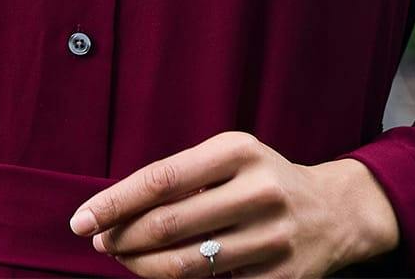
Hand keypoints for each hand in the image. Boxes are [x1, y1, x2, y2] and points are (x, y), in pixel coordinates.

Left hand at [66, 129, 401, 276]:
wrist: (333, 211)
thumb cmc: (261, 180)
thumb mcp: (229, 158)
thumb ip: (181, 177)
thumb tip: (116, 212)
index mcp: (238, 150)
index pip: (160, 179)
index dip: (115, 203)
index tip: (81, 220)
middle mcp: (258, 190)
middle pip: (169, 224)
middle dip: (123, 238)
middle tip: (100, 243)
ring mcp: (273, 238)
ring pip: (188, 265)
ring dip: (143, 267)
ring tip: (123, 260)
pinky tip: (163, 275)